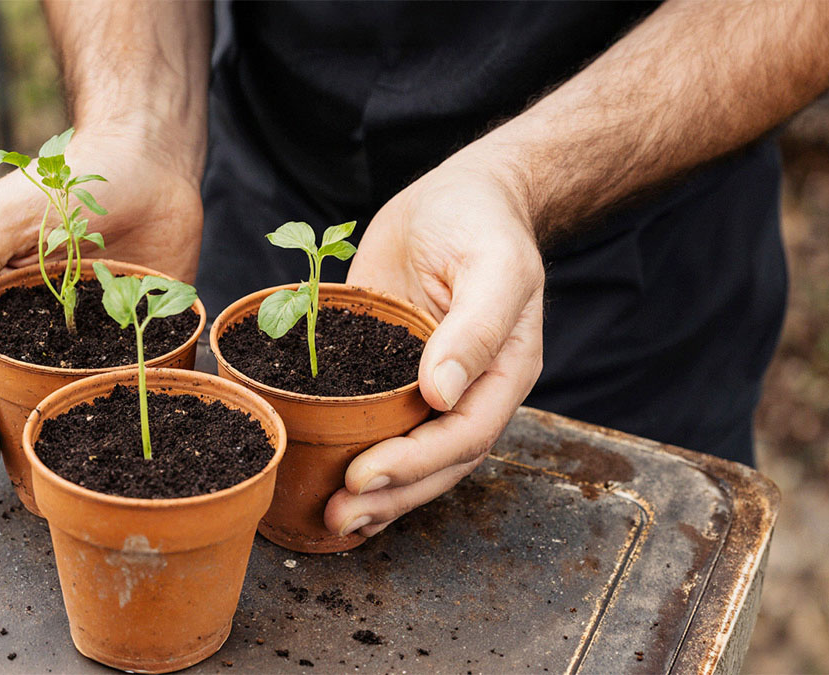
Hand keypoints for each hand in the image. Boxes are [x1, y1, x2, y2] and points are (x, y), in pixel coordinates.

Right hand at [0, 127, 203, 473]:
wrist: (151, 168)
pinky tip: (91, 457)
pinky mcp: (118, 352)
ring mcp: (66, 345)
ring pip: (29, 402)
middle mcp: (14, 328)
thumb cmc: (65, 183)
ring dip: (19, 440)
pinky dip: (86, 426)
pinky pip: (97, 396)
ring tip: (24, 476)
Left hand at [327, 154, 544, 537]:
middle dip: (389, 496)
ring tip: (330, 519)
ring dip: (374, 494)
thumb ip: (476, 326)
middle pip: (437, 464)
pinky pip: (378, 425)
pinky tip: (326, 484)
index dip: (414, 464)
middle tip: (337, 516)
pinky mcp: (392, 374)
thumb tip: (441, 393)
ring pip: (409, 457)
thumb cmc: (481, 221)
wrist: (460, 197)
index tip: (363, 477)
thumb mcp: (491, 262)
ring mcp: (430, 388)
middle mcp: (469, 391)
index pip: (463, 436)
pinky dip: (356, 457)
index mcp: (503, 372)